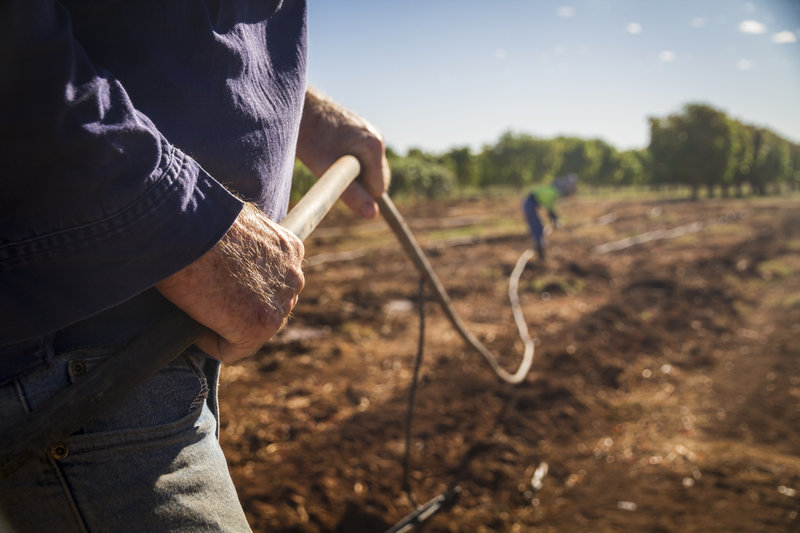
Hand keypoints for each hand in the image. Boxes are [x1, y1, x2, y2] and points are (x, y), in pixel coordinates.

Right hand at [156, 203, 304, 362]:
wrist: (185, 225)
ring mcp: (279, 304)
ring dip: (223, 325)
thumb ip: (244, 244)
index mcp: (291, 249)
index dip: (242, 288)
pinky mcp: (258, 326)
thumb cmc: (197, 219)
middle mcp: (293, 278)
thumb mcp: (234, 224)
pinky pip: (231, 349)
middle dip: (239, 309)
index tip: (216, 283)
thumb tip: (227, 259)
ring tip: (195, 309)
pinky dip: (208, 342)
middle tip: (205, 300)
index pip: (272, 282)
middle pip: (267, 308)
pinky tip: (191, 323)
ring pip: (250, 331)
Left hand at [296, 86, 390, 218]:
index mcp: (374, 146)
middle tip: (330, 170)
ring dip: (350, 172)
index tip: (334, 179)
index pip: (378, 189)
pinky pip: (360, 157)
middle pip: (376, 178)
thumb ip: (352, 193)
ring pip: (367, 168)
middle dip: (357, 182)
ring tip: (327, 157)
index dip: (357, 192)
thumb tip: (373, 214)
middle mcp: (377, 138)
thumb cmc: (307, 136)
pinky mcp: (360, 130)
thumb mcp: (327, 170)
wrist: (294, 105)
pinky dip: (347, 160)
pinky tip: (328, 149)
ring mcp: (370, 132)